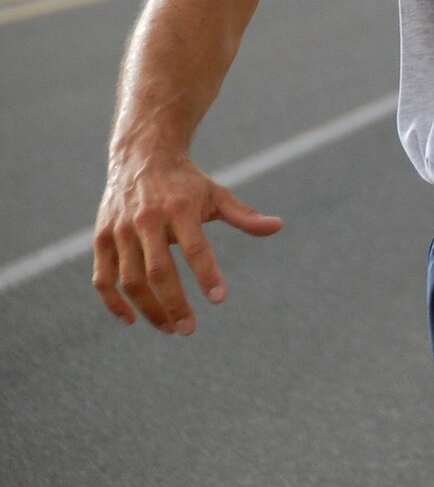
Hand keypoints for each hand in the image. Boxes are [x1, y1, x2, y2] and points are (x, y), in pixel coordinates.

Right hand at [92, 151, 283, 334]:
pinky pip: (103, 278)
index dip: (207, 274)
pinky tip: (132, 319)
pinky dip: (113, 302)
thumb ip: (244, 215)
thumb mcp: (216, 194)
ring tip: (170, 327)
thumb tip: (278, 226)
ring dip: (148, 308)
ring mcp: (120, 230)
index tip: (219, 299)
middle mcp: (147, 220)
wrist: (141, 157)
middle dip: (173, 303)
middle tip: (189, 329)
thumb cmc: (186, 183)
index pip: (195, 246)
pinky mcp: (101, 238)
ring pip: (130, 279)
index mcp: (179, 208)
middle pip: (158, 270)